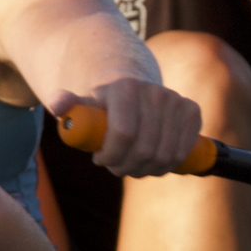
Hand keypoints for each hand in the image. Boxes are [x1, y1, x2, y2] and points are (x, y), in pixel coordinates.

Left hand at [47, 80, 201, 177]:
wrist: (128, 80)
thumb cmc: (101, 101)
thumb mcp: (80, 103)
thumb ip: (67, 104)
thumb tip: (59, 105)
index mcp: (125, 87)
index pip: (124, 134)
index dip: (111, 156)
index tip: (99, 159)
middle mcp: (154, 91)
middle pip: (145, 150)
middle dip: (126, 167)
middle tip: (114, 166)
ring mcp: (175, 100)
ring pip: (165, 156)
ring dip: (146, 170)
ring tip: (131, 164)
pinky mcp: (191, 111)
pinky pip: (183, 152)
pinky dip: (167, 165)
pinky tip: (153, 161)